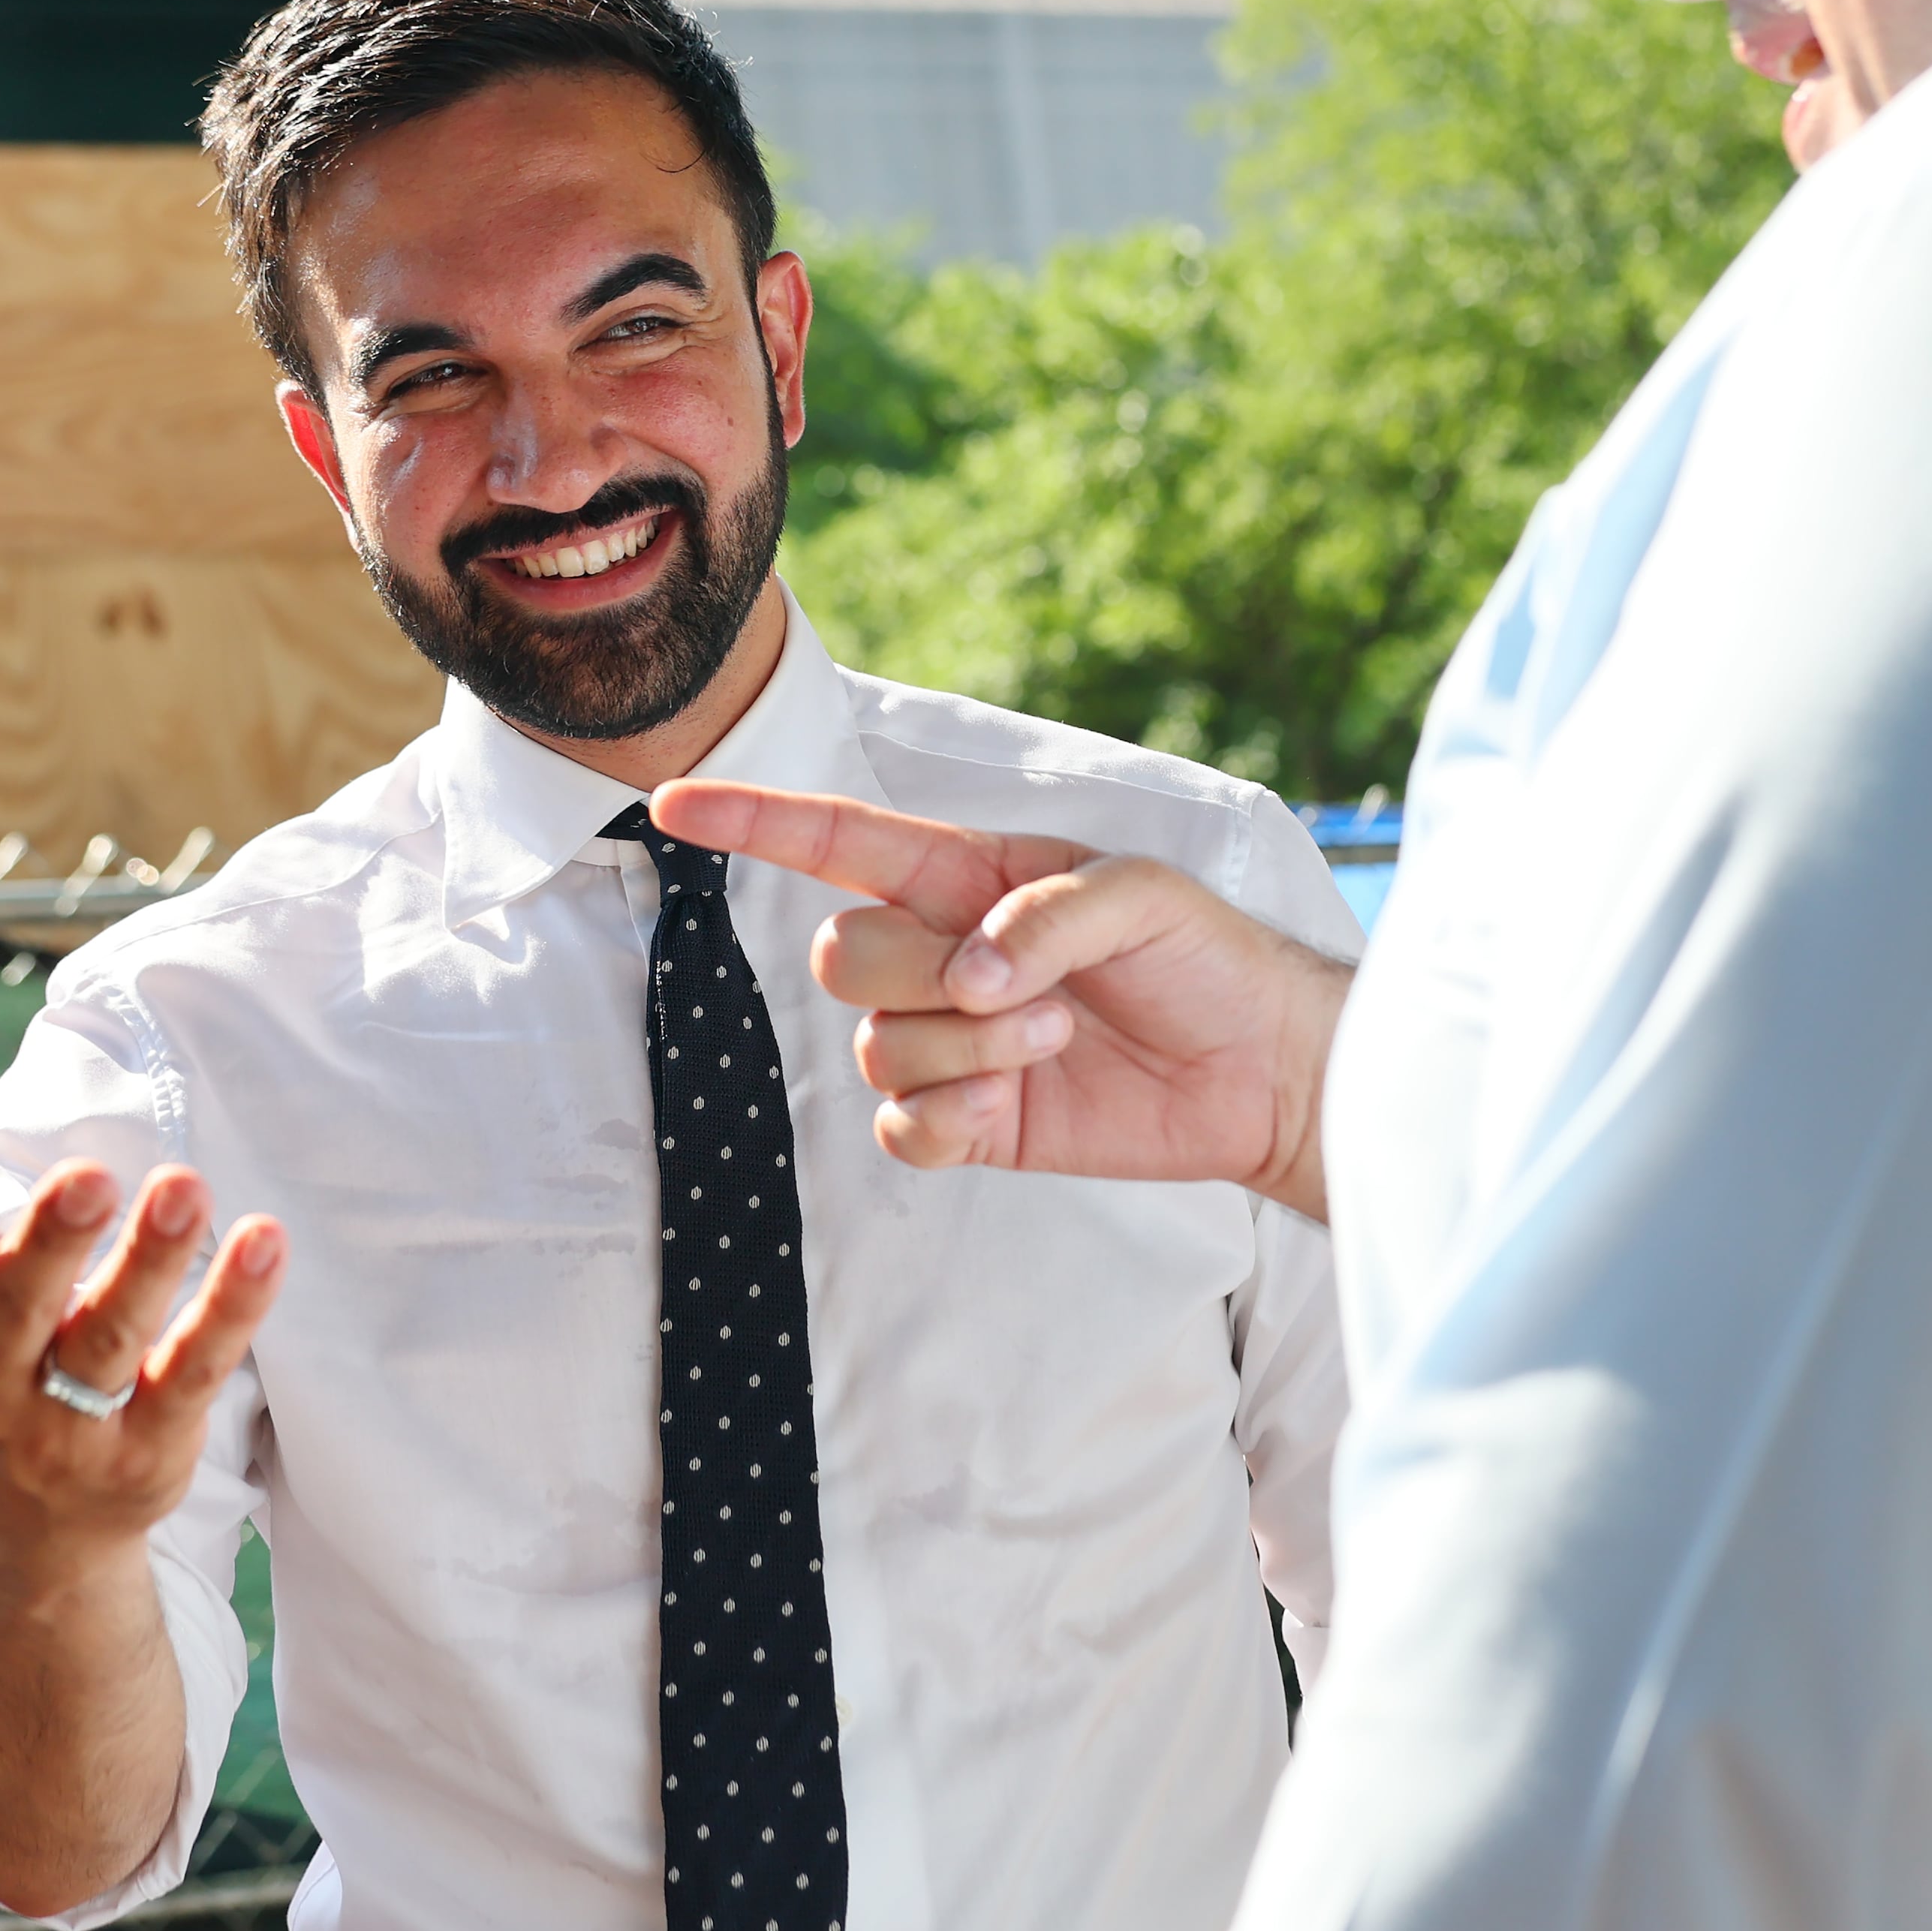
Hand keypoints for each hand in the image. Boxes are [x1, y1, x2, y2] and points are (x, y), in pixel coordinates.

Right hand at [0, 1089, 284, 1915]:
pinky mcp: (149, 1454)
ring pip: (109, 1343)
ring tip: (186, 1188)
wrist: (34, 1535)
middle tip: (89, 1175)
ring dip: (148, 1265)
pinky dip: (230, 1311)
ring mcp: (71, 1431)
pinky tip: (266, 1242)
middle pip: (21, 1311)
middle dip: (50, 1244)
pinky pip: (192, 1375)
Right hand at [650, 781, 1355, 1219]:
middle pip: (843, 957)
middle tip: (1021, 990)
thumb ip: (1044, 916)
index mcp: (966, 876)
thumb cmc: (1205, 958)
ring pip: (879, 1046)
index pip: (837, 842)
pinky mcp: (968, 1123)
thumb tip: (967, 976)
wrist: (1258, 1071)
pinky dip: (952, 1118)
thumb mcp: (1141, 895)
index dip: (754, 819)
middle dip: (921, 974)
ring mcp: (948, 1043)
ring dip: (972, 1047)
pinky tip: (1018, 1102)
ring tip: (1057, 1039)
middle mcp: (941, 954)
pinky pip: (901, 1129)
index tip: (673, 801)